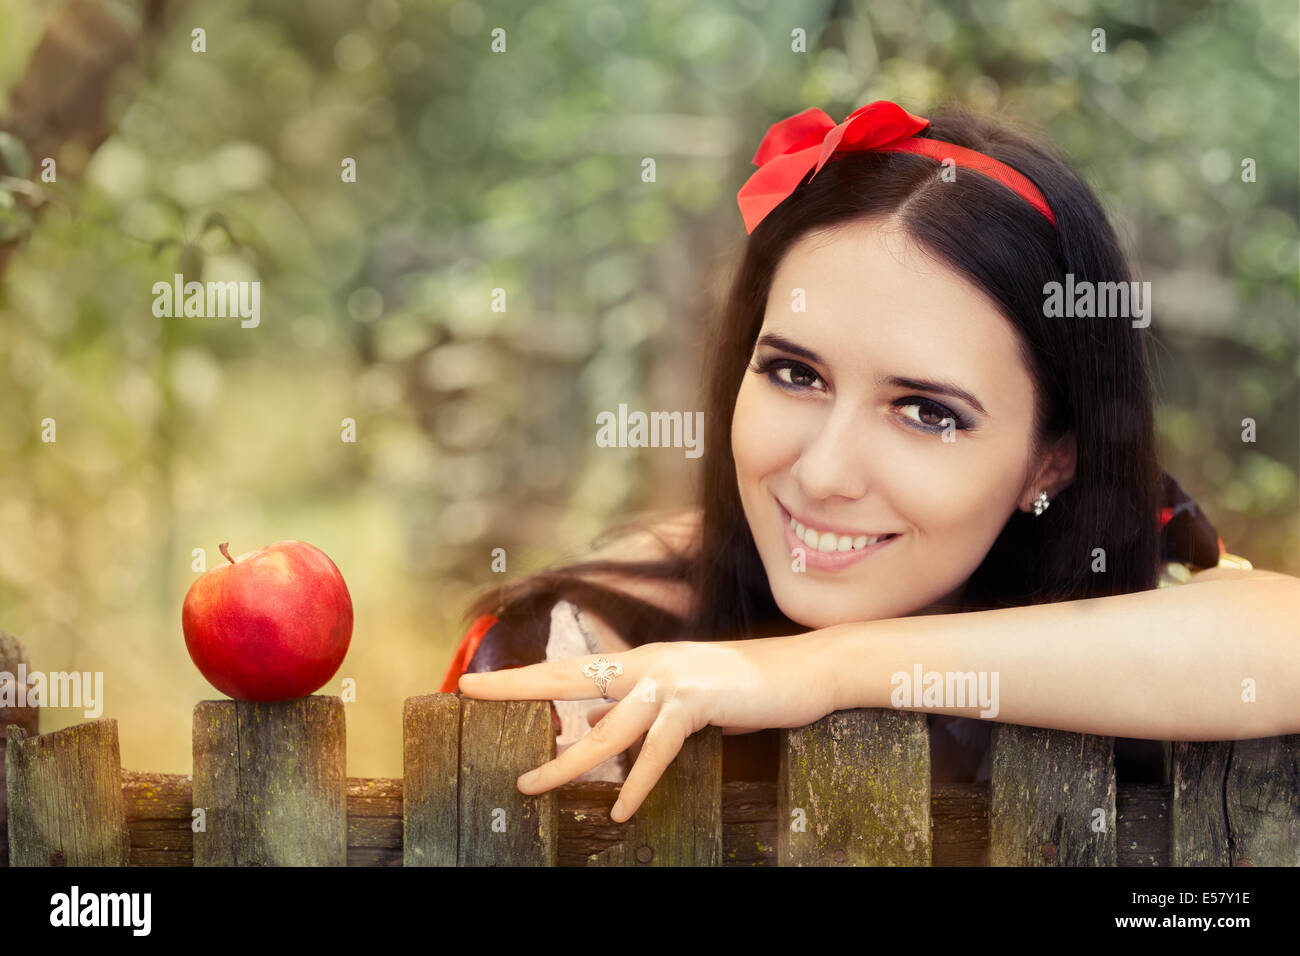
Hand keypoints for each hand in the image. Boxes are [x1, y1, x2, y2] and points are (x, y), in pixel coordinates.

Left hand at [456, 635, 837, 821]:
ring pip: (606, 728)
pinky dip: (638, 781)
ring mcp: (672, 679)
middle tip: (470, 692)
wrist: (807, 669)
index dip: (523, 675)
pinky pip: (658, 748)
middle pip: (569, 677)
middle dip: (518, 686)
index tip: (478, 682)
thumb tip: (608, 730)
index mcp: (643, 662)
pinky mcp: (699, 700)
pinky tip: (621, 808)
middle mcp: (649, 664)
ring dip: (567, 761)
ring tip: (534, 787)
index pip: (571, 667)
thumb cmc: (749, 686)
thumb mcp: (687, 697)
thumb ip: (647, 710)